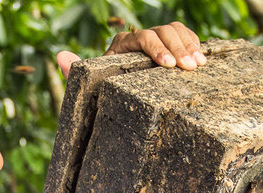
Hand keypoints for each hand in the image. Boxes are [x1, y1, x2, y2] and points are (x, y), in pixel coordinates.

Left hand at [56, 21, 206, 77]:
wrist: (116, 91)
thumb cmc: (102, 88)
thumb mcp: (89, 82)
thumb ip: (76, 70)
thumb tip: (60, 56)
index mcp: (122, 44)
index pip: (142, 38)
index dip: (156, 48)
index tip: (167, 64)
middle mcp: (140, 38)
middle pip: (163, 32)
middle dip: (178, 49)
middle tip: (190, 68)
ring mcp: (156, 40)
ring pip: (176, 31)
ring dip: (189, 46)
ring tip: (199, 65)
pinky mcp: (169, 45)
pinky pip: (184, 36)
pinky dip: (194, 44)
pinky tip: (202, 59)